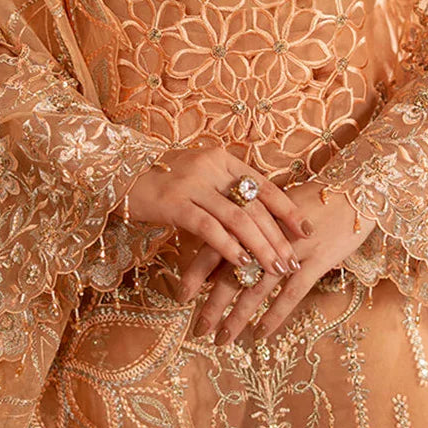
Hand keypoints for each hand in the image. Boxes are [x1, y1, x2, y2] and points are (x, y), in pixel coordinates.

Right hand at [125, 144, 315, 279]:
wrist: (119, 173)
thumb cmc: (162, 179)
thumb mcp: (198, 176)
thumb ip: (224, 190)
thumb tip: (257, 218)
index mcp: (222, 158)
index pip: (265, 185)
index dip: (288, 209)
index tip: (307, 230)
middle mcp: (211, 166)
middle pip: (255, 205)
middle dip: (277, 236)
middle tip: (293, 261)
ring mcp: (193, 183)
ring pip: (238, 218)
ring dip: (260, 247)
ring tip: (274, 269)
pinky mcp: (174, 202)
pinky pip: (209, 228)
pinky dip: (228, 247)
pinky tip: (241, 265)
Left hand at [179, 181, 375, 343]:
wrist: (352, 188)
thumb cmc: (310, 199)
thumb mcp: (274, 208)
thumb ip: (247, 228)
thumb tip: (218, 256)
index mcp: (252, 216)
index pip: (216, 244)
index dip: (196, 271)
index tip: (180, 295)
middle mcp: (267, 232)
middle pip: (232, 271)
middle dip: (213, 304)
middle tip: (197, 329)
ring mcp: (291, 248)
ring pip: (257, 287)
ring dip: (238, 316)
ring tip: (222, 339)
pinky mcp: (316, 260)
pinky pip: (291, 293)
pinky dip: (275, 315)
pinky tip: (261, 335)